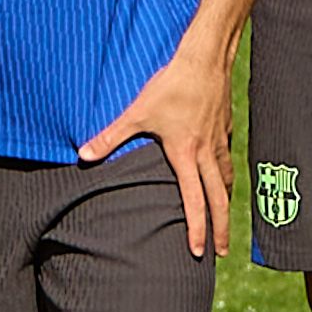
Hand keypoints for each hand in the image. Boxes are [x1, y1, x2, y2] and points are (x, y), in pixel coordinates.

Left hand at [84, 32, 234, 257]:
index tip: (200, 251)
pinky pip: (228, 159)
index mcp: (185, 154)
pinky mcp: (224, 128)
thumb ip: (111, 137)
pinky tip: (223, 176)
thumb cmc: (170, 86)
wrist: (205, 60)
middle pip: (218, 198)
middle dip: (221, 227)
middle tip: (222, 252)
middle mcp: (206, 152)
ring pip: (226, 179)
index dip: (197, 227)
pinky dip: (227, 174)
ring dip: (225, 202)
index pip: (194, 200)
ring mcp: (219, 140)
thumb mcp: (137, 112)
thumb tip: (83, 156)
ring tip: (224, 218)